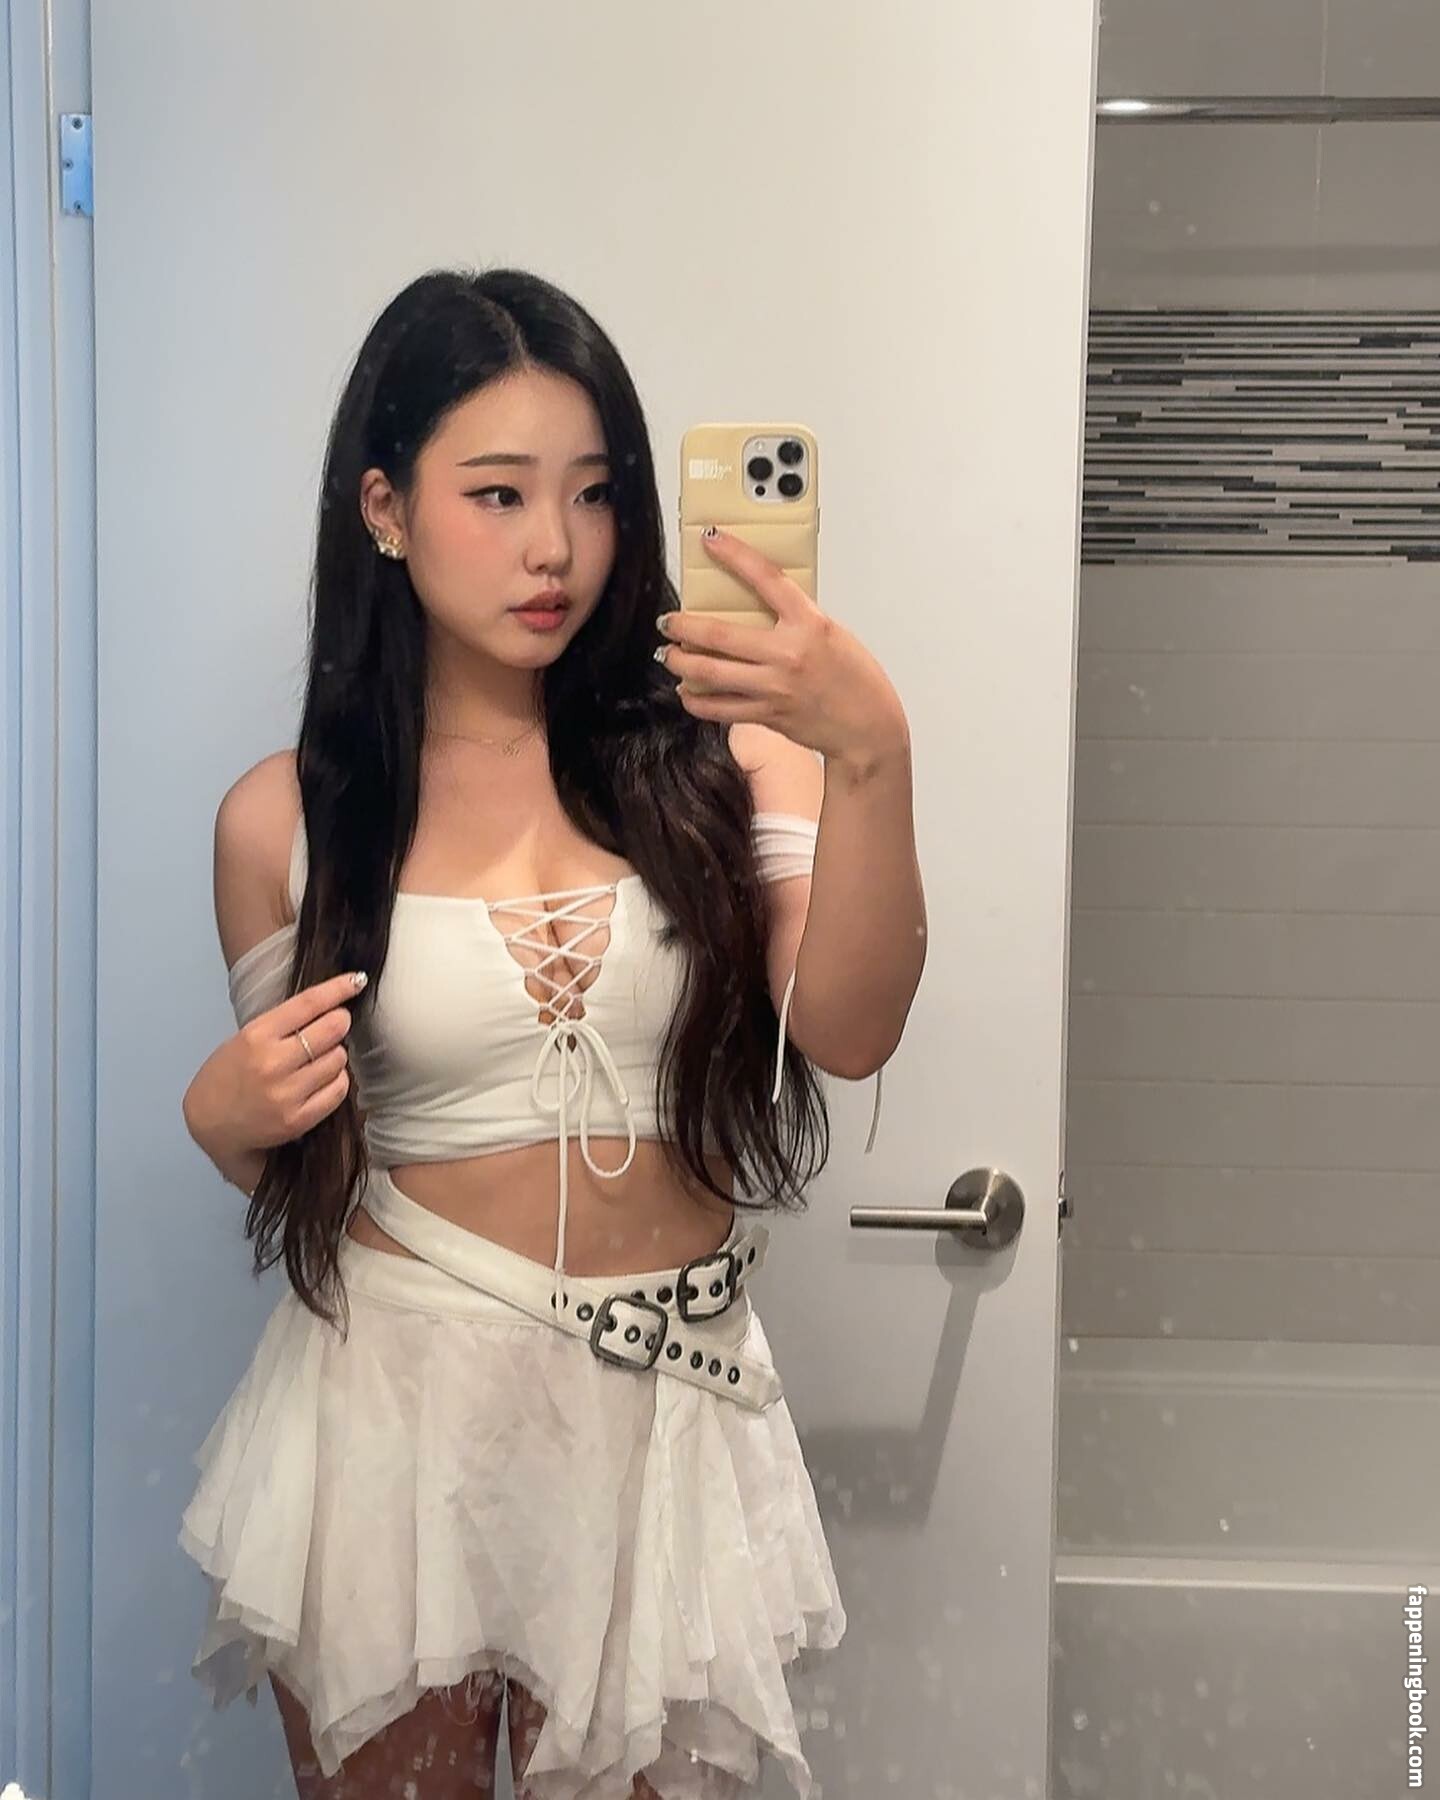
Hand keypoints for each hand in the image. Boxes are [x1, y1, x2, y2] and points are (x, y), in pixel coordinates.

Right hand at [182, 970, 363, 1157]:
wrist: (210, 1125)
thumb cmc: (226, 1077)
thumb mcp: (243, 1039)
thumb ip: (282, 1024)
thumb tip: (328, 1008)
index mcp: (256, 1036)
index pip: (308, 1003)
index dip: (338, 989)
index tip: (356, 981)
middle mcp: (272, 1063)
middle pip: (332, 1029)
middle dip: (340, 1021)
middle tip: (337, 1023)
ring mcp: (287, 1093)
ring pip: (339, 1059)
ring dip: (336, 1053)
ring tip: (320, 1057)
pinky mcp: (299, 1119)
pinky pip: (338, 1090)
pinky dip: (338, 1080)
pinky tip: (325, 1078)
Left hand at [656, 528, 908, 763]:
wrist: (868, 727)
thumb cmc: (855, 679)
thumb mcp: (831, 634)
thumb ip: (796, 620)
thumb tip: (757, 608)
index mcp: (809, 624)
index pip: (766, 578)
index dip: (735, 555)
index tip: (711, 539)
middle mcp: (788, 655)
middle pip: (720, 634)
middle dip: (683, 625)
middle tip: (667, 621)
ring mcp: (774, 687)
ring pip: (711, 672)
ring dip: (681, 662)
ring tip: (669, 655)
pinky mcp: (767, 714)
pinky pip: (719, 708)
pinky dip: (696, 700)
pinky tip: (687, 691)